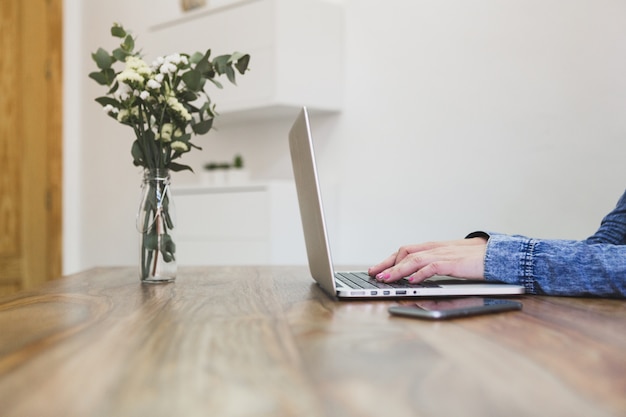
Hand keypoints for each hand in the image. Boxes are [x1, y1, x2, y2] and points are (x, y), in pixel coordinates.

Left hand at [367, 238, 487, 283]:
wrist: (500, 255)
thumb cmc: (478, 259)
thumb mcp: (452, 261)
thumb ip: (436, 266)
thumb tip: (418, 277)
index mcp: (435, 247)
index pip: (407, 250)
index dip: (390, 259)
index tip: (378, 269)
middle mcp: (437, 248)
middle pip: (405, 252)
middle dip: (387, 263)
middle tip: (375, 274)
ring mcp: (445, 254)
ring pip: (414, 259)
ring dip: (397, 270)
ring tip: (386, 279)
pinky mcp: (454, 263)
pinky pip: (433, 266)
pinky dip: (420, 273)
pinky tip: (412, 280)